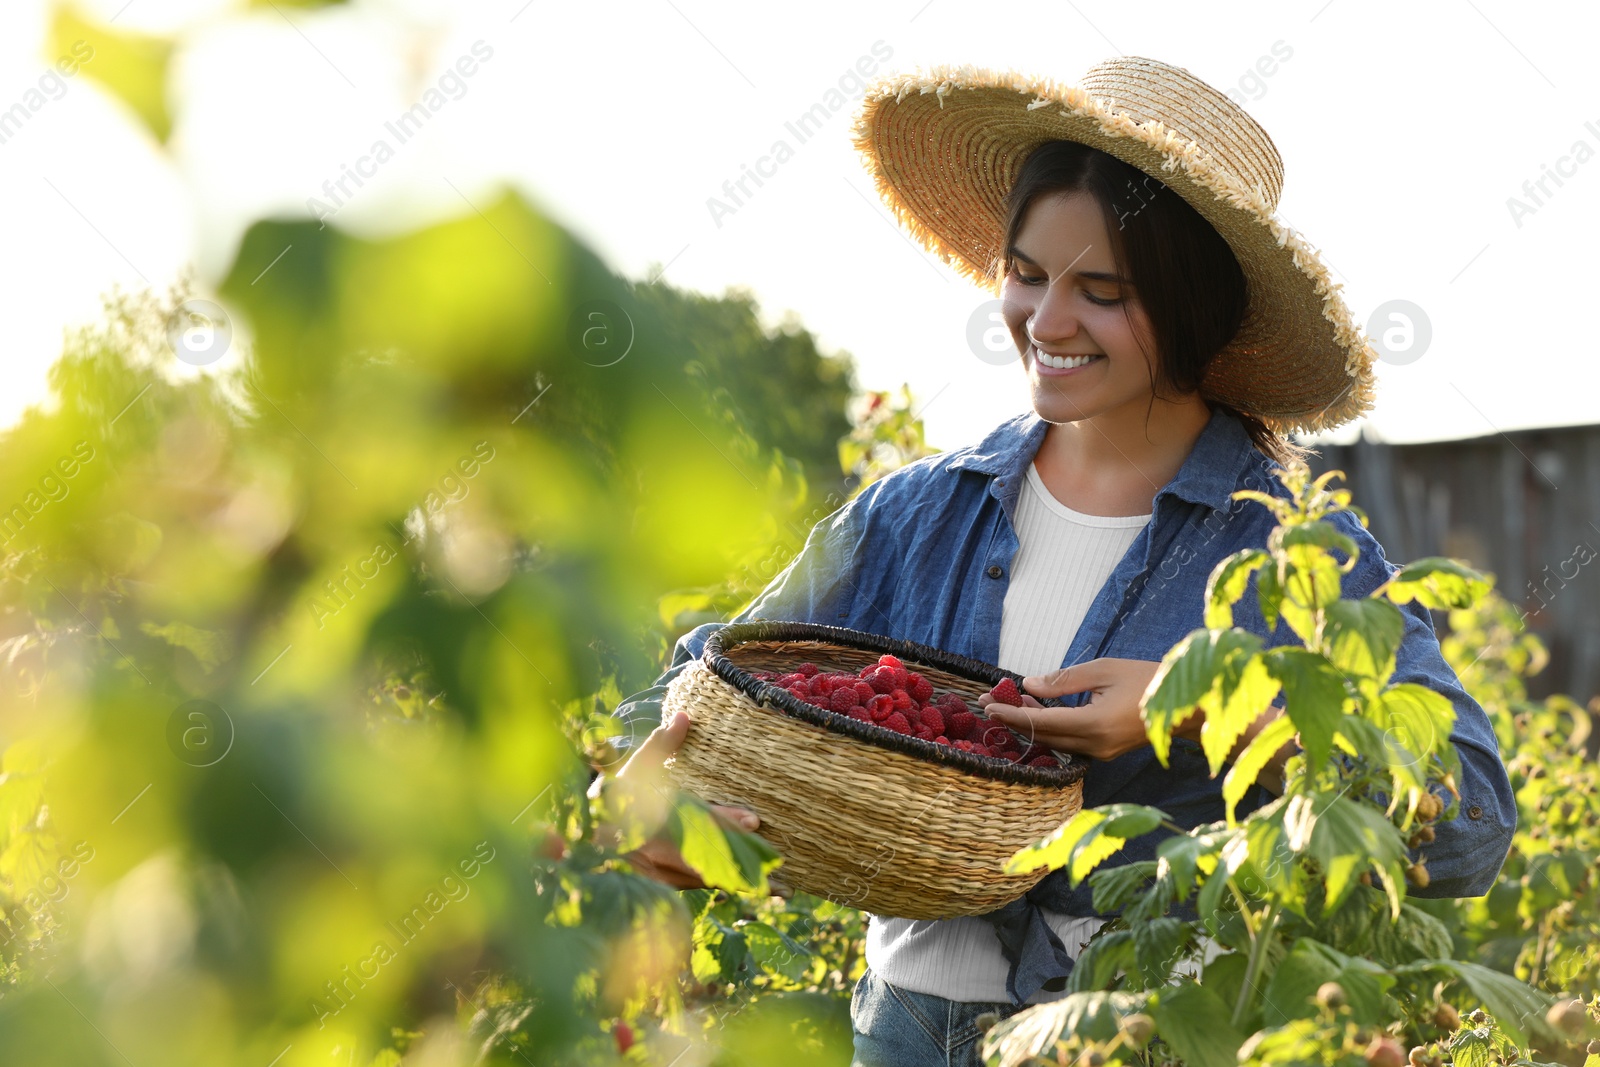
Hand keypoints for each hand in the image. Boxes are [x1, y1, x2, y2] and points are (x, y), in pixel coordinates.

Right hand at [594, 711, 761, 889]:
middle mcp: (656, 850)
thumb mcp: (635, 769)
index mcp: (651, 818)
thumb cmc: (616, 798)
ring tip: (776, 881)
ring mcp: (658, 874)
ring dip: (738, 877)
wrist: (586, 837)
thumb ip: (661, 745)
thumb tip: (684, 716)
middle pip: (706, 855)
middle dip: (741, 855)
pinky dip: (723, 886)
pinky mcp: (661, 887)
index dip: (725, 820)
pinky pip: (697, 887)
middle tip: (774, 859)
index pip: (694, 820)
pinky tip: (749, 887)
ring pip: (704, 877)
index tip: (753, 819)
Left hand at [979, 658, 1168, 760]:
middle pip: (1043, 736)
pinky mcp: (1105, 752)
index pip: (1042, 723)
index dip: (1012, 714)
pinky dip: (1049, 727)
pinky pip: (1068, 741)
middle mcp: (1096, 746)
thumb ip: (1064, 680)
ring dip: (1029, 723)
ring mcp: (1101, 753)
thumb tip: (1028, 685)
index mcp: (1096, 725)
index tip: (988, 705)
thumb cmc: (1148, 679)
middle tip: (986, 702)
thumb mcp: (1104, 670)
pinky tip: (1035, 709)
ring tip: (1004, 703)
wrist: (1189, 706)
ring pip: (1054, 741)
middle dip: (1012, 720)